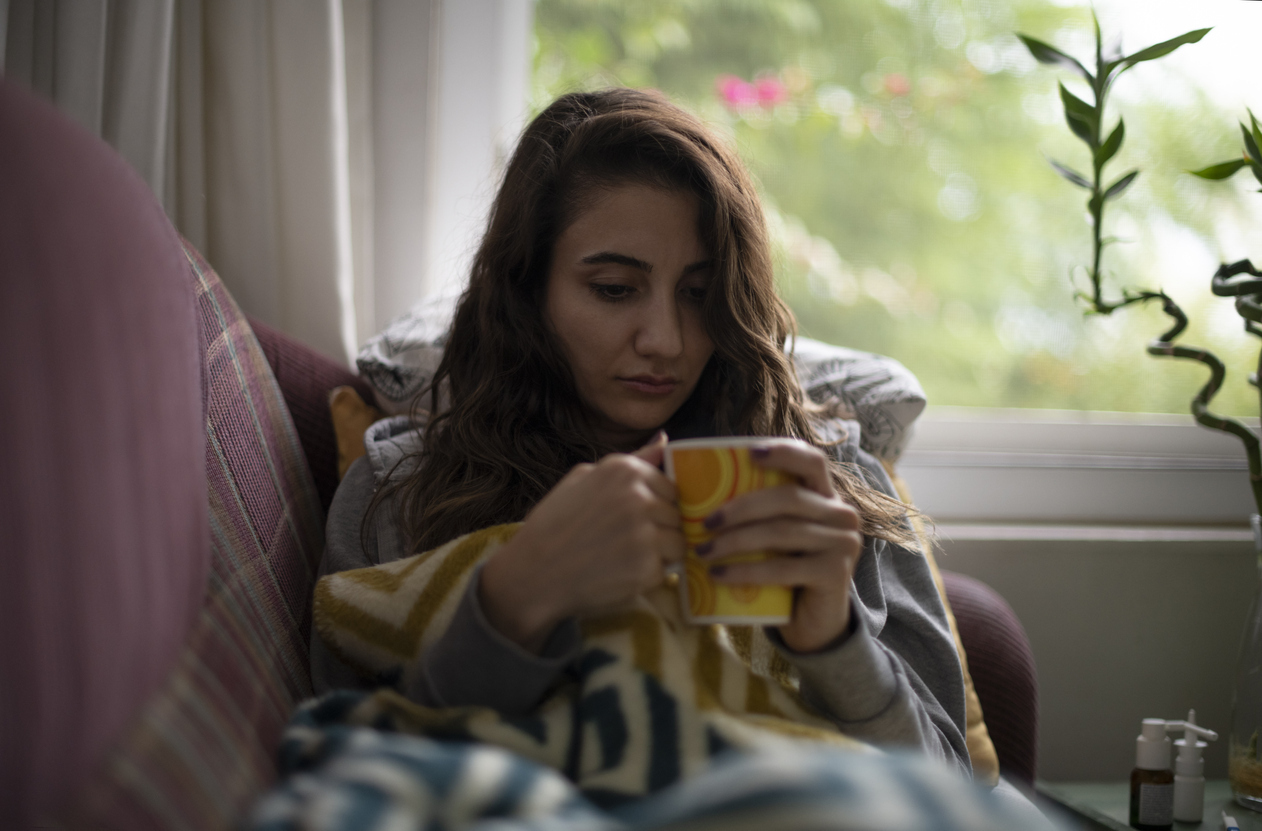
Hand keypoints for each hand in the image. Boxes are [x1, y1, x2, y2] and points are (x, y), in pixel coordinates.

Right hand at [479, 432, 684, 652]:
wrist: (533, 574)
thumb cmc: (554, 524)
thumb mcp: (583, 478)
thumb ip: (631, 460)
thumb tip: (665, 440)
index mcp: (624, 470)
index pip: (671, 485)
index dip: (656, 505)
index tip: (636, 518)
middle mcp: (638, 497)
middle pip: (677, 514)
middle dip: (661, 529)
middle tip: (627, 542)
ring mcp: (644, 533)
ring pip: (679, 542)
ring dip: (660, 553)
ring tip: (626, 557)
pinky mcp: (647, 567)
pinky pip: (666, 569)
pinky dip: (649, 576)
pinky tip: (621, 573)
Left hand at [698, 440, 863, 652]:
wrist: (813, 621)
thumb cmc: (786, 570)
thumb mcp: (777, 535)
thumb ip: (761, 511)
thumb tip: (703, 488)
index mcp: (826, 496)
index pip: (812, 461)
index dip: (784, 452)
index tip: (749, 453)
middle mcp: (841, 515)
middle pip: (788, 498)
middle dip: (741, 508)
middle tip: (705, 523)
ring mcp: (843, 544)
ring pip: (782, 532)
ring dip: (735, 541)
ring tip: (704, 552)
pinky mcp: (835, 574)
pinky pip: (783, 568)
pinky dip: (745, 571)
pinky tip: (718, 575)